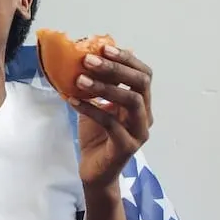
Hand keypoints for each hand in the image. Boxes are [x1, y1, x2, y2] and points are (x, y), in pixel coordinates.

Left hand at [68, 45, 153, 191]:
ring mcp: (139, 132)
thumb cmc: (96, 135)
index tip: (104, 47)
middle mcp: (145, 116)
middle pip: (141, 84)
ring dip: (106, 87)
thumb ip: (97, 84)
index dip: (127, 59)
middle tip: (89, 59)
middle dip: (116, 68)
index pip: (143, 74)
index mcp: (141, 102)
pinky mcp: (126, 147)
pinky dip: (91, 109)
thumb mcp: (96, 104)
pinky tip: (73, 100)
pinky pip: (110, 123)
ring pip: (132, 102)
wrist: (95, 171)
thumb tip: (85, 54)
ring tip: (80, 78)